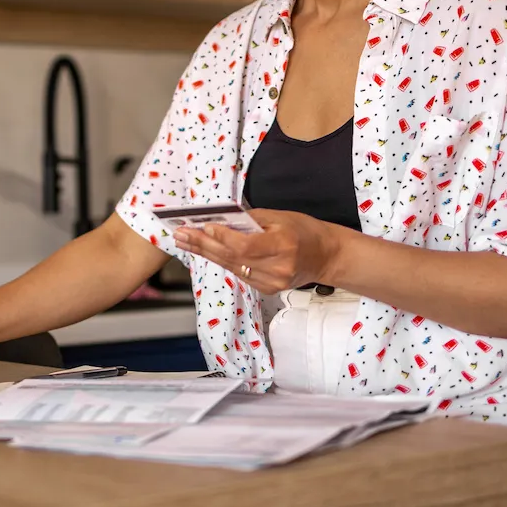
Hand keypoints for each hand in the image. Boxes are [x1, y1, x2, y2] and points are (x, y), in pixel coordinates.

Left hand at [172, 208, 345, 295]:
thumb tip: (221, 219)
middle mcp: (277, 269)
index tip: (202, 226)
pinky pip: (239, 273)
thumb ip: (252, 220)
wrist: (327, 257)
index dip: (222, 237)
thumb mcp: (281, 217)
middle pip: (232, 258)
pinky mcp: (268, 289)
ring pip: (232, 267)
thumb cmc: (305, 230)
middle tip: (179, 233)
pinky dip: (221, 260)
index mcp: (283, 247)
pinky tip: (204, 250)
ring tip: (184, 240)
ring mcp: (272, 282)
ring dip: (205, 253)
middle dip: (202, 244)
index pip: (245, 246)